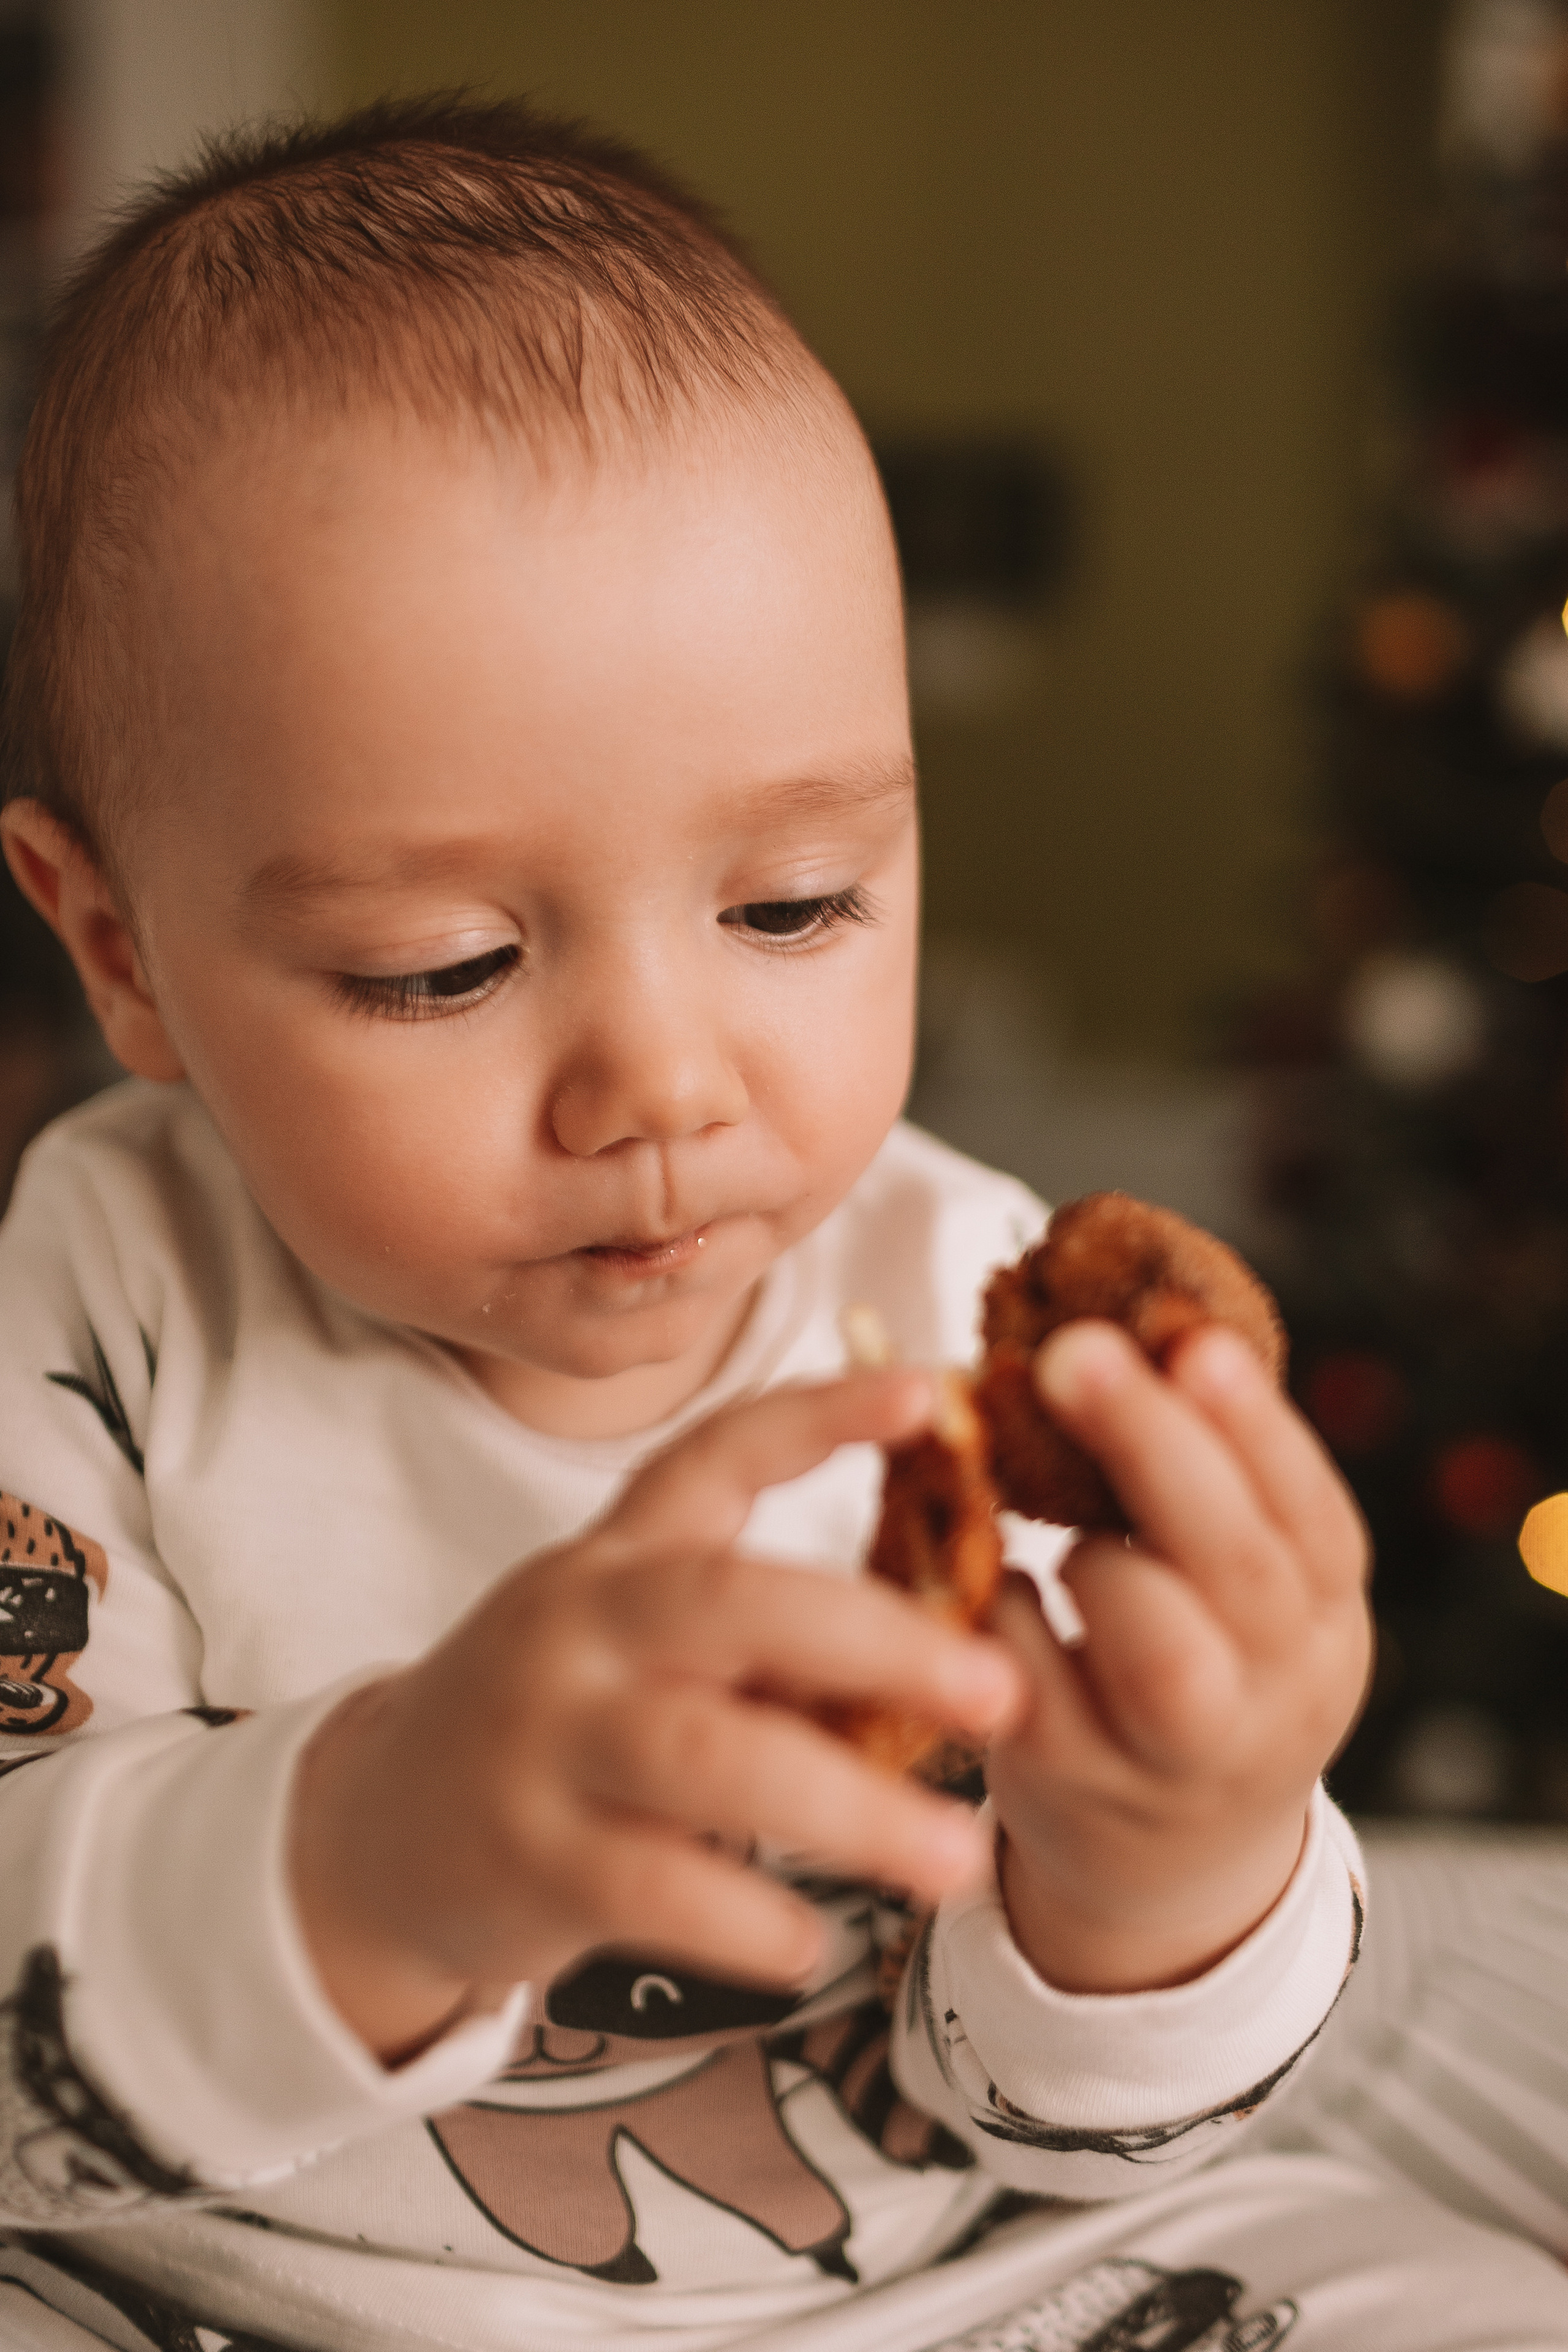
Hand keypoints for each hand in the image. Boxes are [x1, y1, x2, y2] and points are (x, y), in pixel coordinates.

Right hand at [290, 1369, 1021, 2062]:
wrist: (377, 1832)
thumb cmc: (561, 1723)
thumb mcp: (638, 1645)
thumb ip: (765, 1636)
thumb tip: (952, 1643)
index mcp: (618, 1558)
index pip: (714, 1455)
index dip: (818, 1415)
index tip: (928, 1389)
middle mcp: (577, 1626)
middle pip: (729, 1604)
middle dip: (875, 1640)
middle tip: (997, 1692)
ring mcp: (545, 1739)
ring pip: (704, 1756)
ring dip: (846, 1810)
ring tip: (956, 1859)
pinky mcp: (527, 1856)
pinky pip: (652, 1886)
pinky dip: (746, 1918)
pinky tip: (815, 1944)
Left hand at [987, 1321, 1370, 1995]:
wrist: (1168, 1859)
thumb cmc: (1197, 1653)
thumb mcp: (1238, 1581)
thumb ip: (1204, 1471)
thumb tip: (1130, 1317)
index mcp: (1322, 1615)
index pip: (1313, 1513)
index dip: (1254, 1426)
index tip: (1189, 1336)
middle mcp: (1274, 1691)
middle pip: (1238, 1570)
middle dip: (1155, 1449)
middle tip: (1068, 1352)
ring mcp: (1176, 1753)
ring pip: (1156, 1649)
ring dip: (1093, 1556)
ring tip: (1057, 1522)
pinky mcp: (1072, 1782)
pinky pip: (1027, 1679)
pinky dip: (1006, 1610)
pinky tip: (1001, 1577)